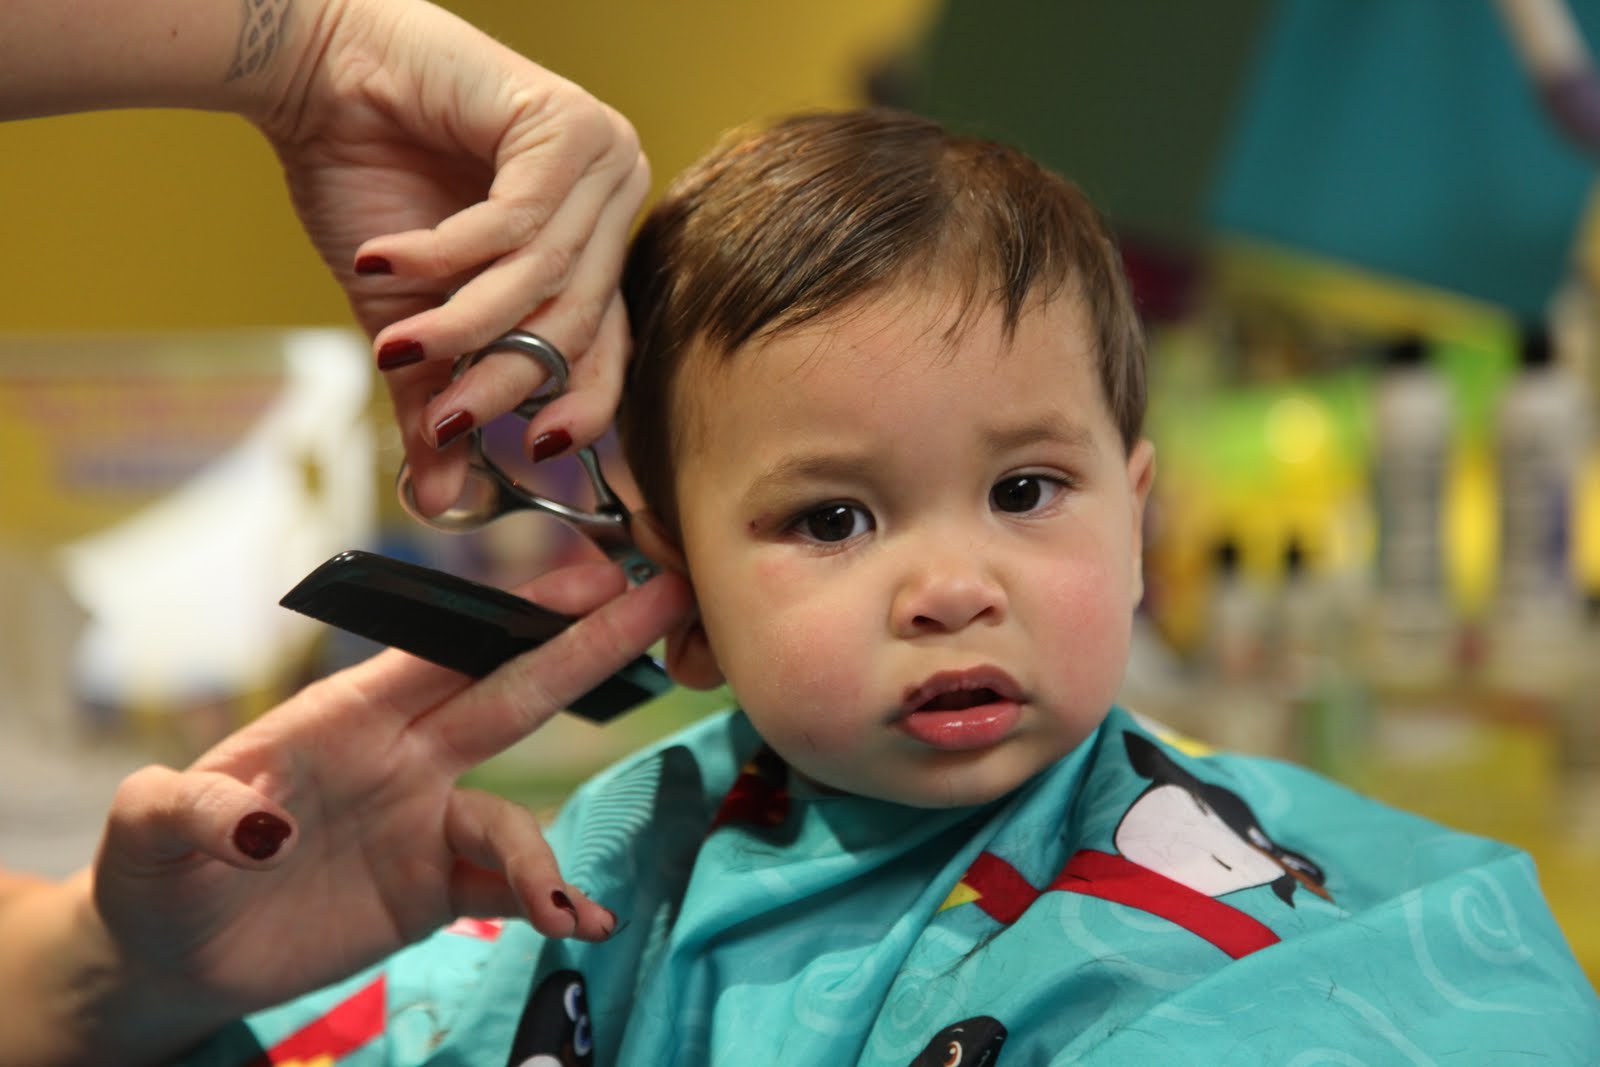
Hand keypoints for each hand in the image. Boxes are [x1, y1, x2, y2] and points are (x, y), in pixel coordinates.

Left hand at [84, 563, 690, 1052]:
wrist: (172, 959)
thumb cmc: (153, 877)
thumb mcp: (141, 834)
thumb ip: (177, 810)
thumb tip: (258, 825)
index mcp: (343, 715)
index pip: (443, 649)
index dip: (519, 613)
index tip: (593, 578)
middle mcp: (402, 755)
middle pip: (512, 693)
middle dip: (590, 646)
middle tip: (666, 599)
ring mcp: (424, 821)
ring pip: (512, 817)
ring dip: (544, 856)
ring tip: (561, 910)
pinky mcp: (433, 888)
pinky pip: (504, 885)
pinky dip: (544, 901)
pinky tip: (573, 925)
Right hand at [262, 0, 650, 514]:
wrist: (321, 78)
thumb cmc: (373, 184)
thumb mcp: (411, 319)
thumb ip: (435, 399)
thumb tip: (439, 500)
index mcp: (595, 244)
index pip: (611, 347)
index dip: (579, 406)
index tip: (533, 451)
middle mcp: (614, 199)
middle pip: (577, 322)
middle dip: (504, 378)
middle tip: (442, 413)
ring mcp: (600, 157)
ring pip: (544, 280)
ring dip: (464, 325)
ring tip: (399, 344)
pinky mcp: (562, 123)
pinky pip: (512, 224)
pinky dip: (444, 257)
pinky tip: (384, 260)